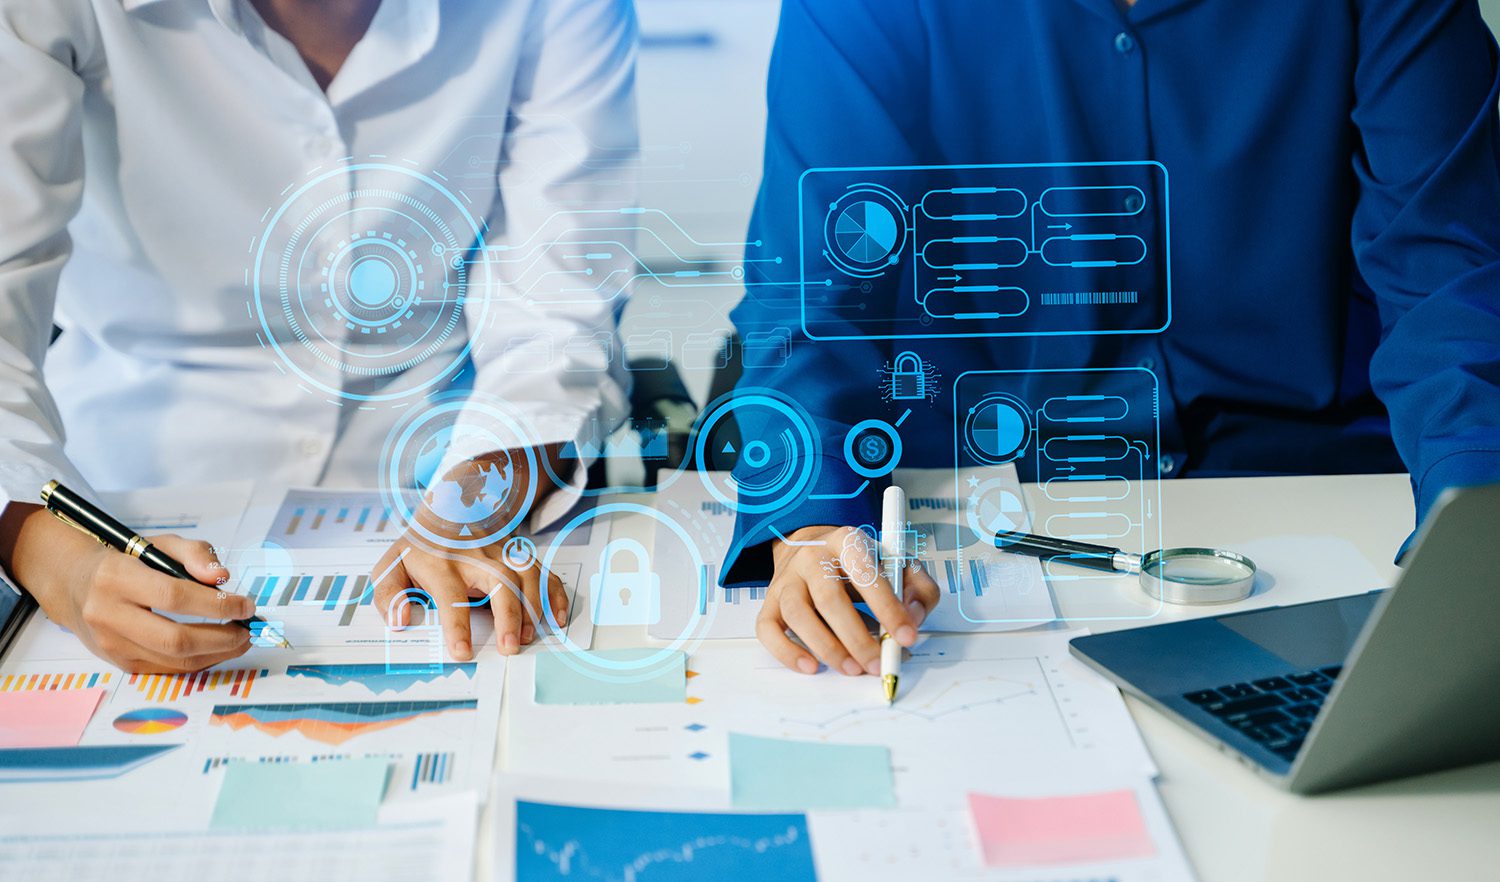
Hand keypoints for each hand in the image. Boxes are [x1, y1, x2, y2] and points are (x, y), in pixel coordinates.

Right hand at [0, 504, 251, 672]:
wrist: (77, 586)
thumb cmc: (128, 562)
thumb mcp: (160, 545)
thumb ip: (196, 554)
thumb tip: (222, 578)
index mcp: (117, 577)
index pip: (174, 597)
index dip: (217, 605)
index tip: (246, 605)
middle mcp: (108, 614)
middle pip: (174, 639)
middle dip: (222, 638)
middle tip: (248, 629)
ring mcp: (111, 644)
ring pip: (173, 661)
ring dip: (217, 654)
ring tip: (241, 640)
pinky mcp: (119, 663)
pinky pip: (168, 669)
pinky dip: (200, 661)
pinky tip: (219, 648)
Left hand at [371, 448, 568, 659]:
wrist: (454, 505)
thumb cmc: (423, 546)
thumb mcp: (392, 564)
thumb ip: (388, 595)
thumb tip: (400, 620)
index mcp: (442, 564)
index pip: (451, 594)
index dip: (458, 625)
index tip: (463, 652)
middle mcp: (476, 558)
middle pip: (499, 581)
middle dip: (508, 614)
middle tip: (510, 647)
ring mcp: (502, 555)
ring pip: (526, 575)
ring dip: (533, 606)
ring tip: (529, 636)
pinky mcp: (520, 557)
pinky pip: (544, 572)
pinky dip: (555, 594)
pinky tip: (556, 617)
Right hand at [757, 524, 939, 674]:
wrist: (814, 548)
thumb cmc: (860, 563)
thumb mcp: (898, 564)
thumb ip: (918, 588)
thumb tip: (912, 618)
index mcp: (847, 542)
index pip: (866, 574)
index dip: (887, 608)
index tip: (905, 637)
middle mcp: (812, 558)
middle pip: (829, 599)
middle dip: (856, 638)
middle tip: (877, 664)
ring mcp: (787, 580)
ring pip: (797, 615)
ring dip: (827, 648)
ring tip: (852, 668)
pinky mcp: (770, 602)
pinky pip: (768, 629)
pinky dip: (787, 652)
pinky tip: (811, 666)